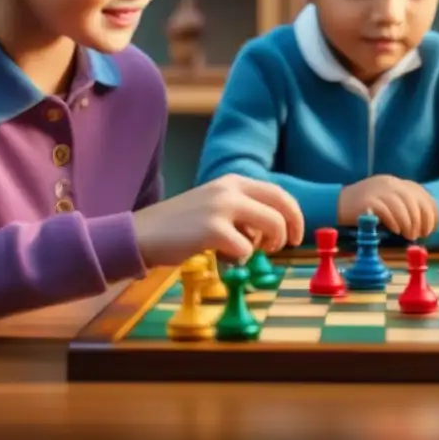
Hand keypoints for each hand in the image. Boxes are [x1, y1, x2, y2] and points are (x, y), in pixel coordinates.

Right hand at [132, 175, 304, 267]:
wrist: (142, 233)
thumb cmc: (180, 225)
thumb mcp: (214, 206)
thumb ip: (243, 211)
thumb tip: (273, 230)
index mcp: (233, 181)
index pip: (278, 193)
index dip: (294, 214)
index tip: (296, 233)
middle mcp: (230, 189)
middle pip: (281, 207)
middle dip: (292, 228)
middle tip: (288, 246)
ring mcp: (222, 208)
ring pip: (271, 226)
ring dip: (267, 245)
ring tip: (247, 251)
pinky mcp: (212, 230)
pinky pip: (245, 249)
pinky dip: (240, 259)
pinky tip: (224, 258)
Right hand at [338, 175, 438, 239]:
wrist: (338, 203)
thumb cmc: (366, 207)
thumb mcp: (388, 201)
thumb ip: (404, 205)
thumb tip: (424, 223)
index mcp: (397, 182)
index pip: (421, 194)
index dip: (430, 212)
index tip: (430, 228)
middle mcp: (389, 183)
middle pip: (413, 200)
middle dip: (420, 220)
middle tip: (419, 235)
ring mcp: (378, 190)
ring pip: (401, 206)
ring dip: (408, 223)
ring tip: (408, 236)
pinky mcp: (367, 200)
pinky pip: (386, 212)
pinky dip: (394, 223)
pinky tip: (396, 231)